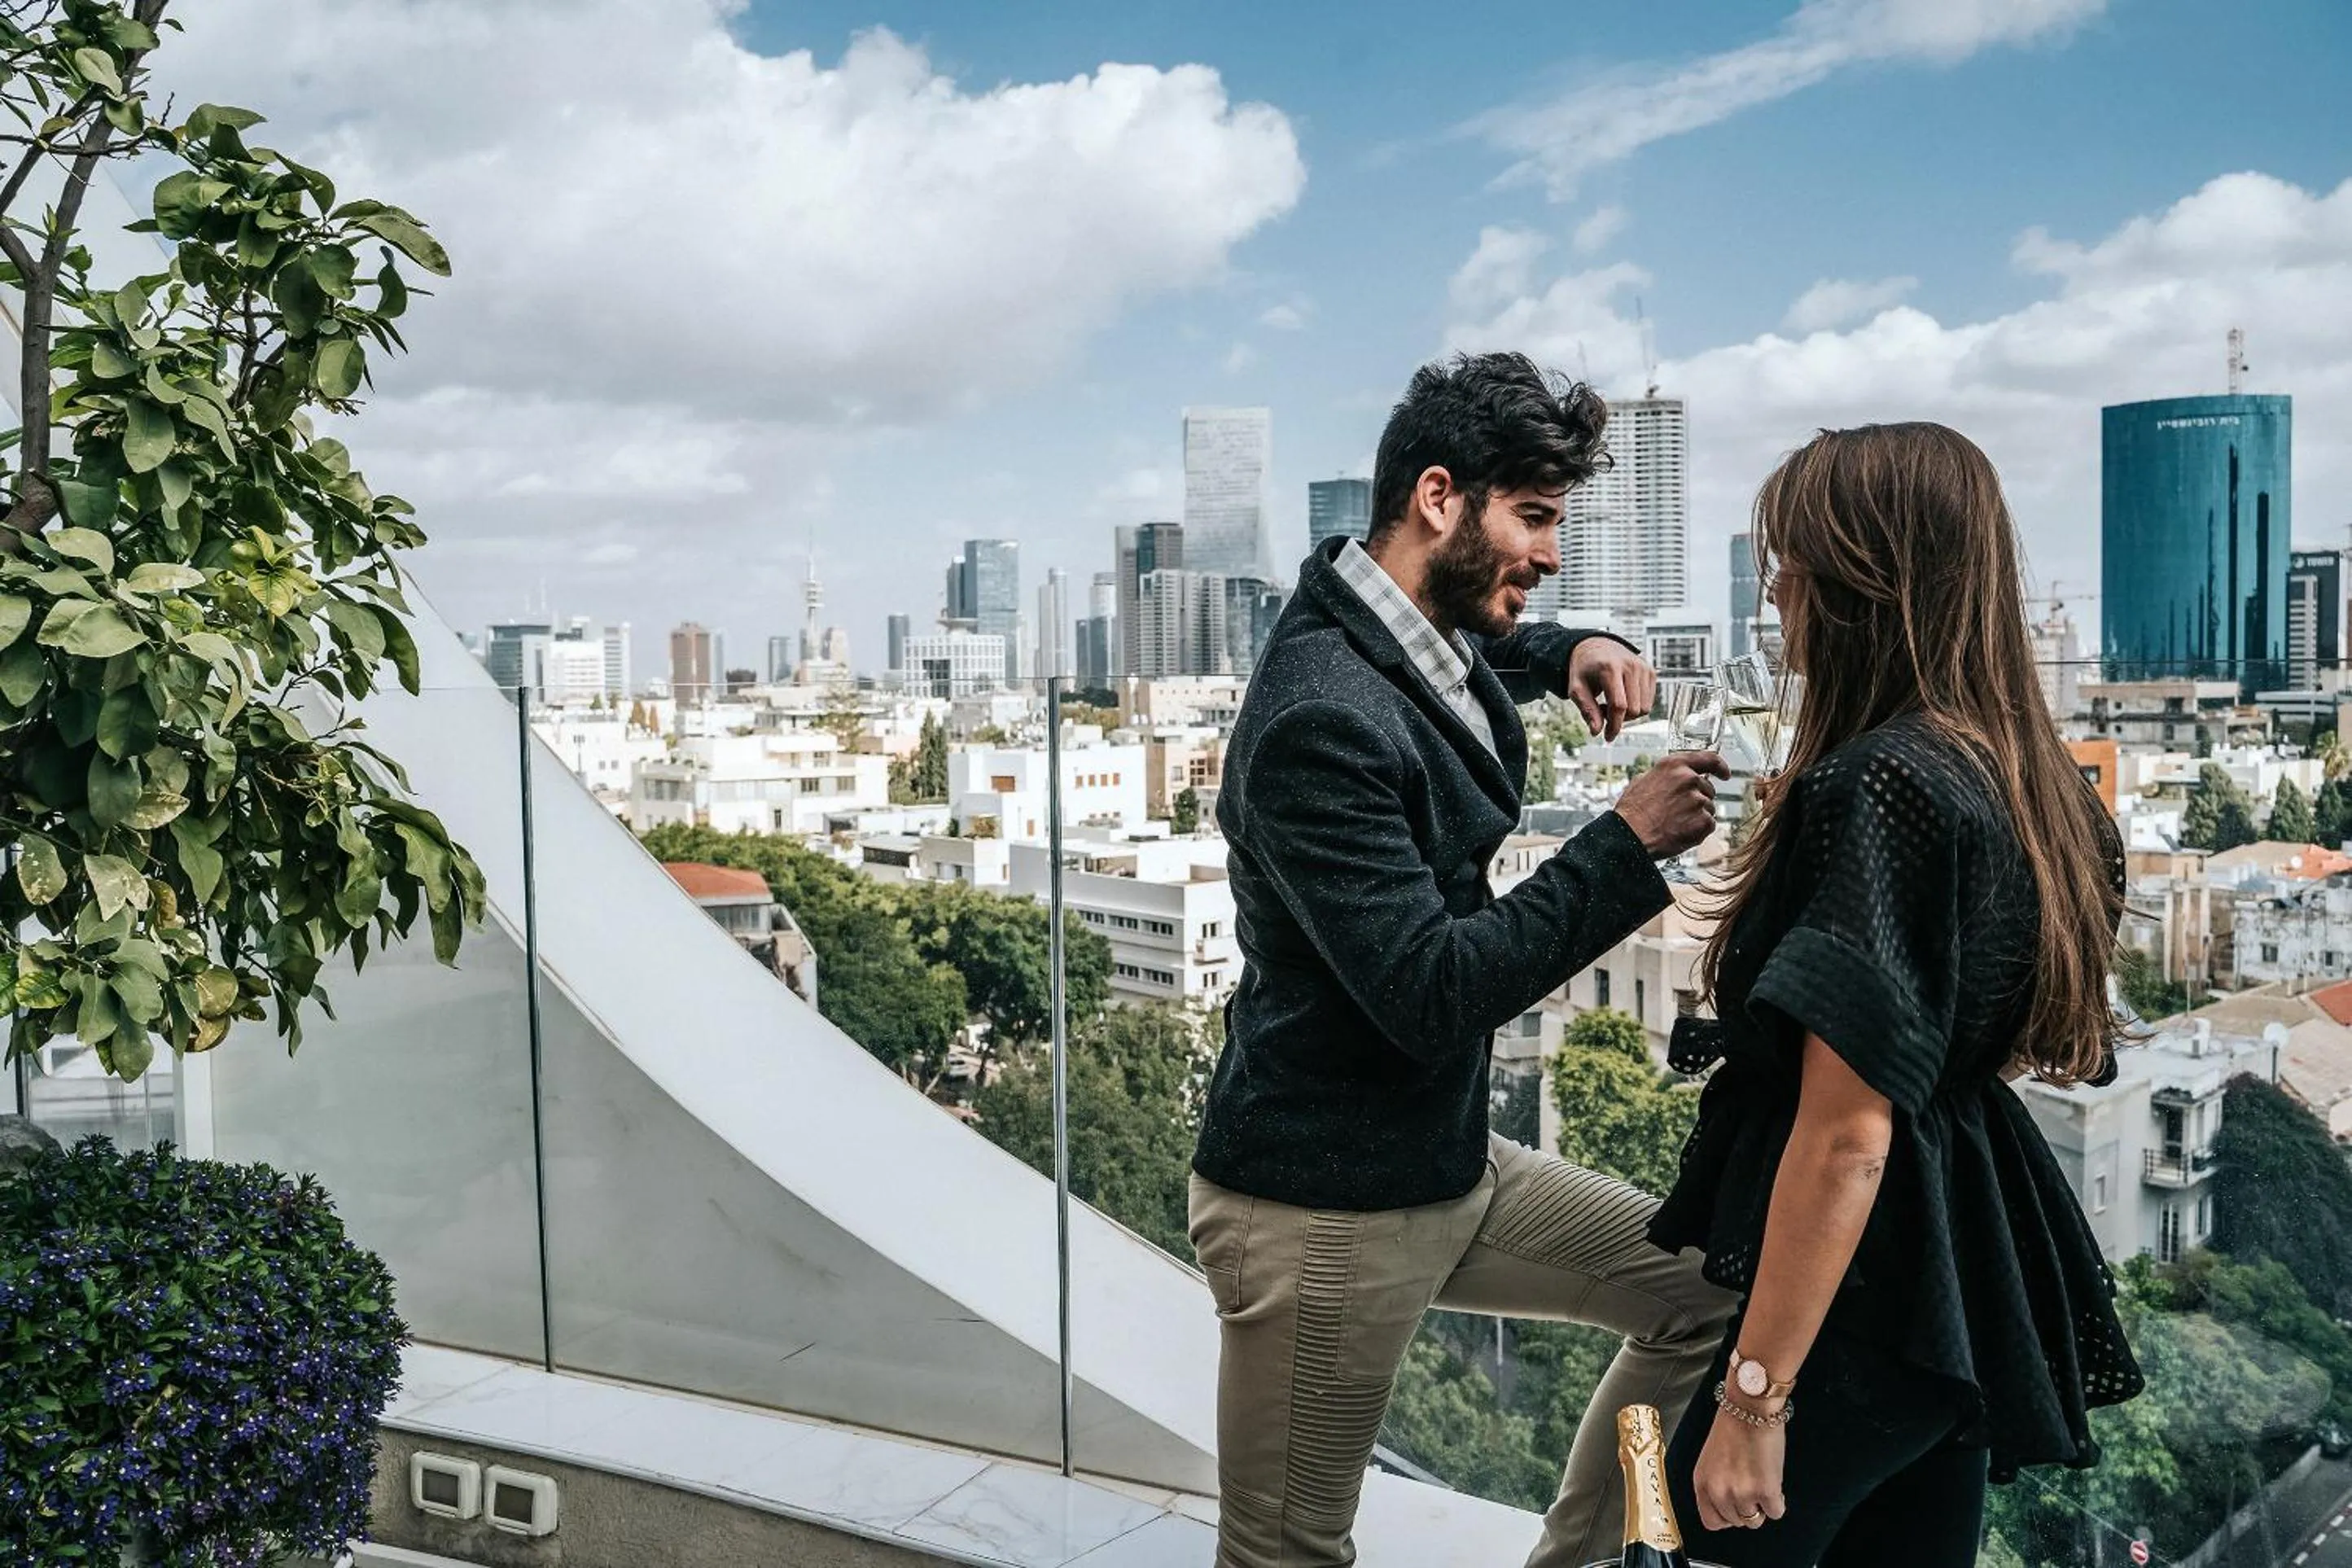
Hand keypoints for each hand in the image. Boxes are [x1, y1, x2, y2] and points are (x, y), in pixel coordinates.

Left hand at [1566, 639, 1654, 741]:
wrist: (1596, 647)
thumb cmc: (1585, 669)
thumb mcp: (1577, 689)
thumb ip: (1587, 710)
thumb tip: (1596, 731)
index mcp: (1610, 668)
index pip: (1619, 705)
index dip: (1614, 726)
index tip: (1607, 737)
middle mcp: (1631, 665)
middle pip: (1634, 709)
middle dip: (1619, 719)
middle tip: (1602, 712)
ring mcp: (1643, 667)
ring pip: (1644, 708)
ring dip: (1628, 714)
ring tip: (1611, 704)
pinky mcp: (1650, 671)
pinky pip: (1648, 701)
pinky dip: (1636, 706)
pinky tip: (1622, 698)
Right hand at [1613, 753, 1728, 857]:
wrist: (1630, 837)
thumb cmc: (1632, 813)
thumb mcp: (1642, 781)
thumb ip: (1663, 776)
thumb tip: (1672, 778)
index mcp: (1673, 765)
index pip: (1708, 759)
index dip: (1720, 767)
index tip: (1724, 773)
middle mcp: (1688, 779)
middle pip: (1707, 788)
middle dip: (1698, 799)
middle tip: (1678, 811)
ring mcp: (1698, 800)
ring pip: (1708, 808)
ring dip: (1697, 815)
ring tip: (1675, 822)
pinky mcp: (1703, 821)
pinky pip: (1709, 824)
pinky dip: (1698, 830)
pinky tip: (1680, 831)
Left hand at [1692, 1406, 1786, 1532]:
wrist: (1750, 1408)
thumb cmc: (1733, 1426)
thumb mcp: (1711, 1460)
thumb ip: (1716, 1484)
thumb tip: (1730, 1505)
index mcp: (1702, 1482)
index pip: (1711, 1521)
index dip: (1727, 1517)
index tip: (1735, 1509)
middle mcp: (1719, 1491)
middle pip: (1736, 1522)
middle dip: (1747, 1508)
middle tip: (1752, 1488)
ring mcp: (1742, 1493)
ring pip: (1756, 1520)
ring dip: (1762, 1505)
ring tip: (1762, 1483)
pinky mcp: (1766, 1491)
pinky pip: (1776, 1512)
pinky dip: (1778, 1501)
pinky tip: (1774, 1482)